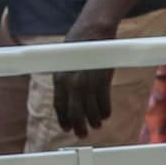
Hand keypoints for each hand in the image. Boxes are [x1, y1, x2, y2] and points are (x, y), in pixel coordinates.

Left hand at [52, 16, 118, 137]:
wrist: (93, 30)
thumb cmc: (79, 47)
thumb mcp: (66, 64)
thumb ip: (66, 81)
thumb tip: (69, 99)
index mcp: (59, 78)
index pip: (59, 105)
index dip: (63, 119)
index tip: (67, 128)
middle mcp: (71, 82)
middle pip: (74, 111)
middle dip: (78, 126)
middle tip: (82, 134)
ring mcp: (87, 81)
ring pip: (90, 109)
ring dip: (94, 119)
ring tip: (96, 125)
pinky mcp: (102, 79)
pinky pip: (104, 100)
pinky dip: (105, 110)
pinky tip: (106, 115)